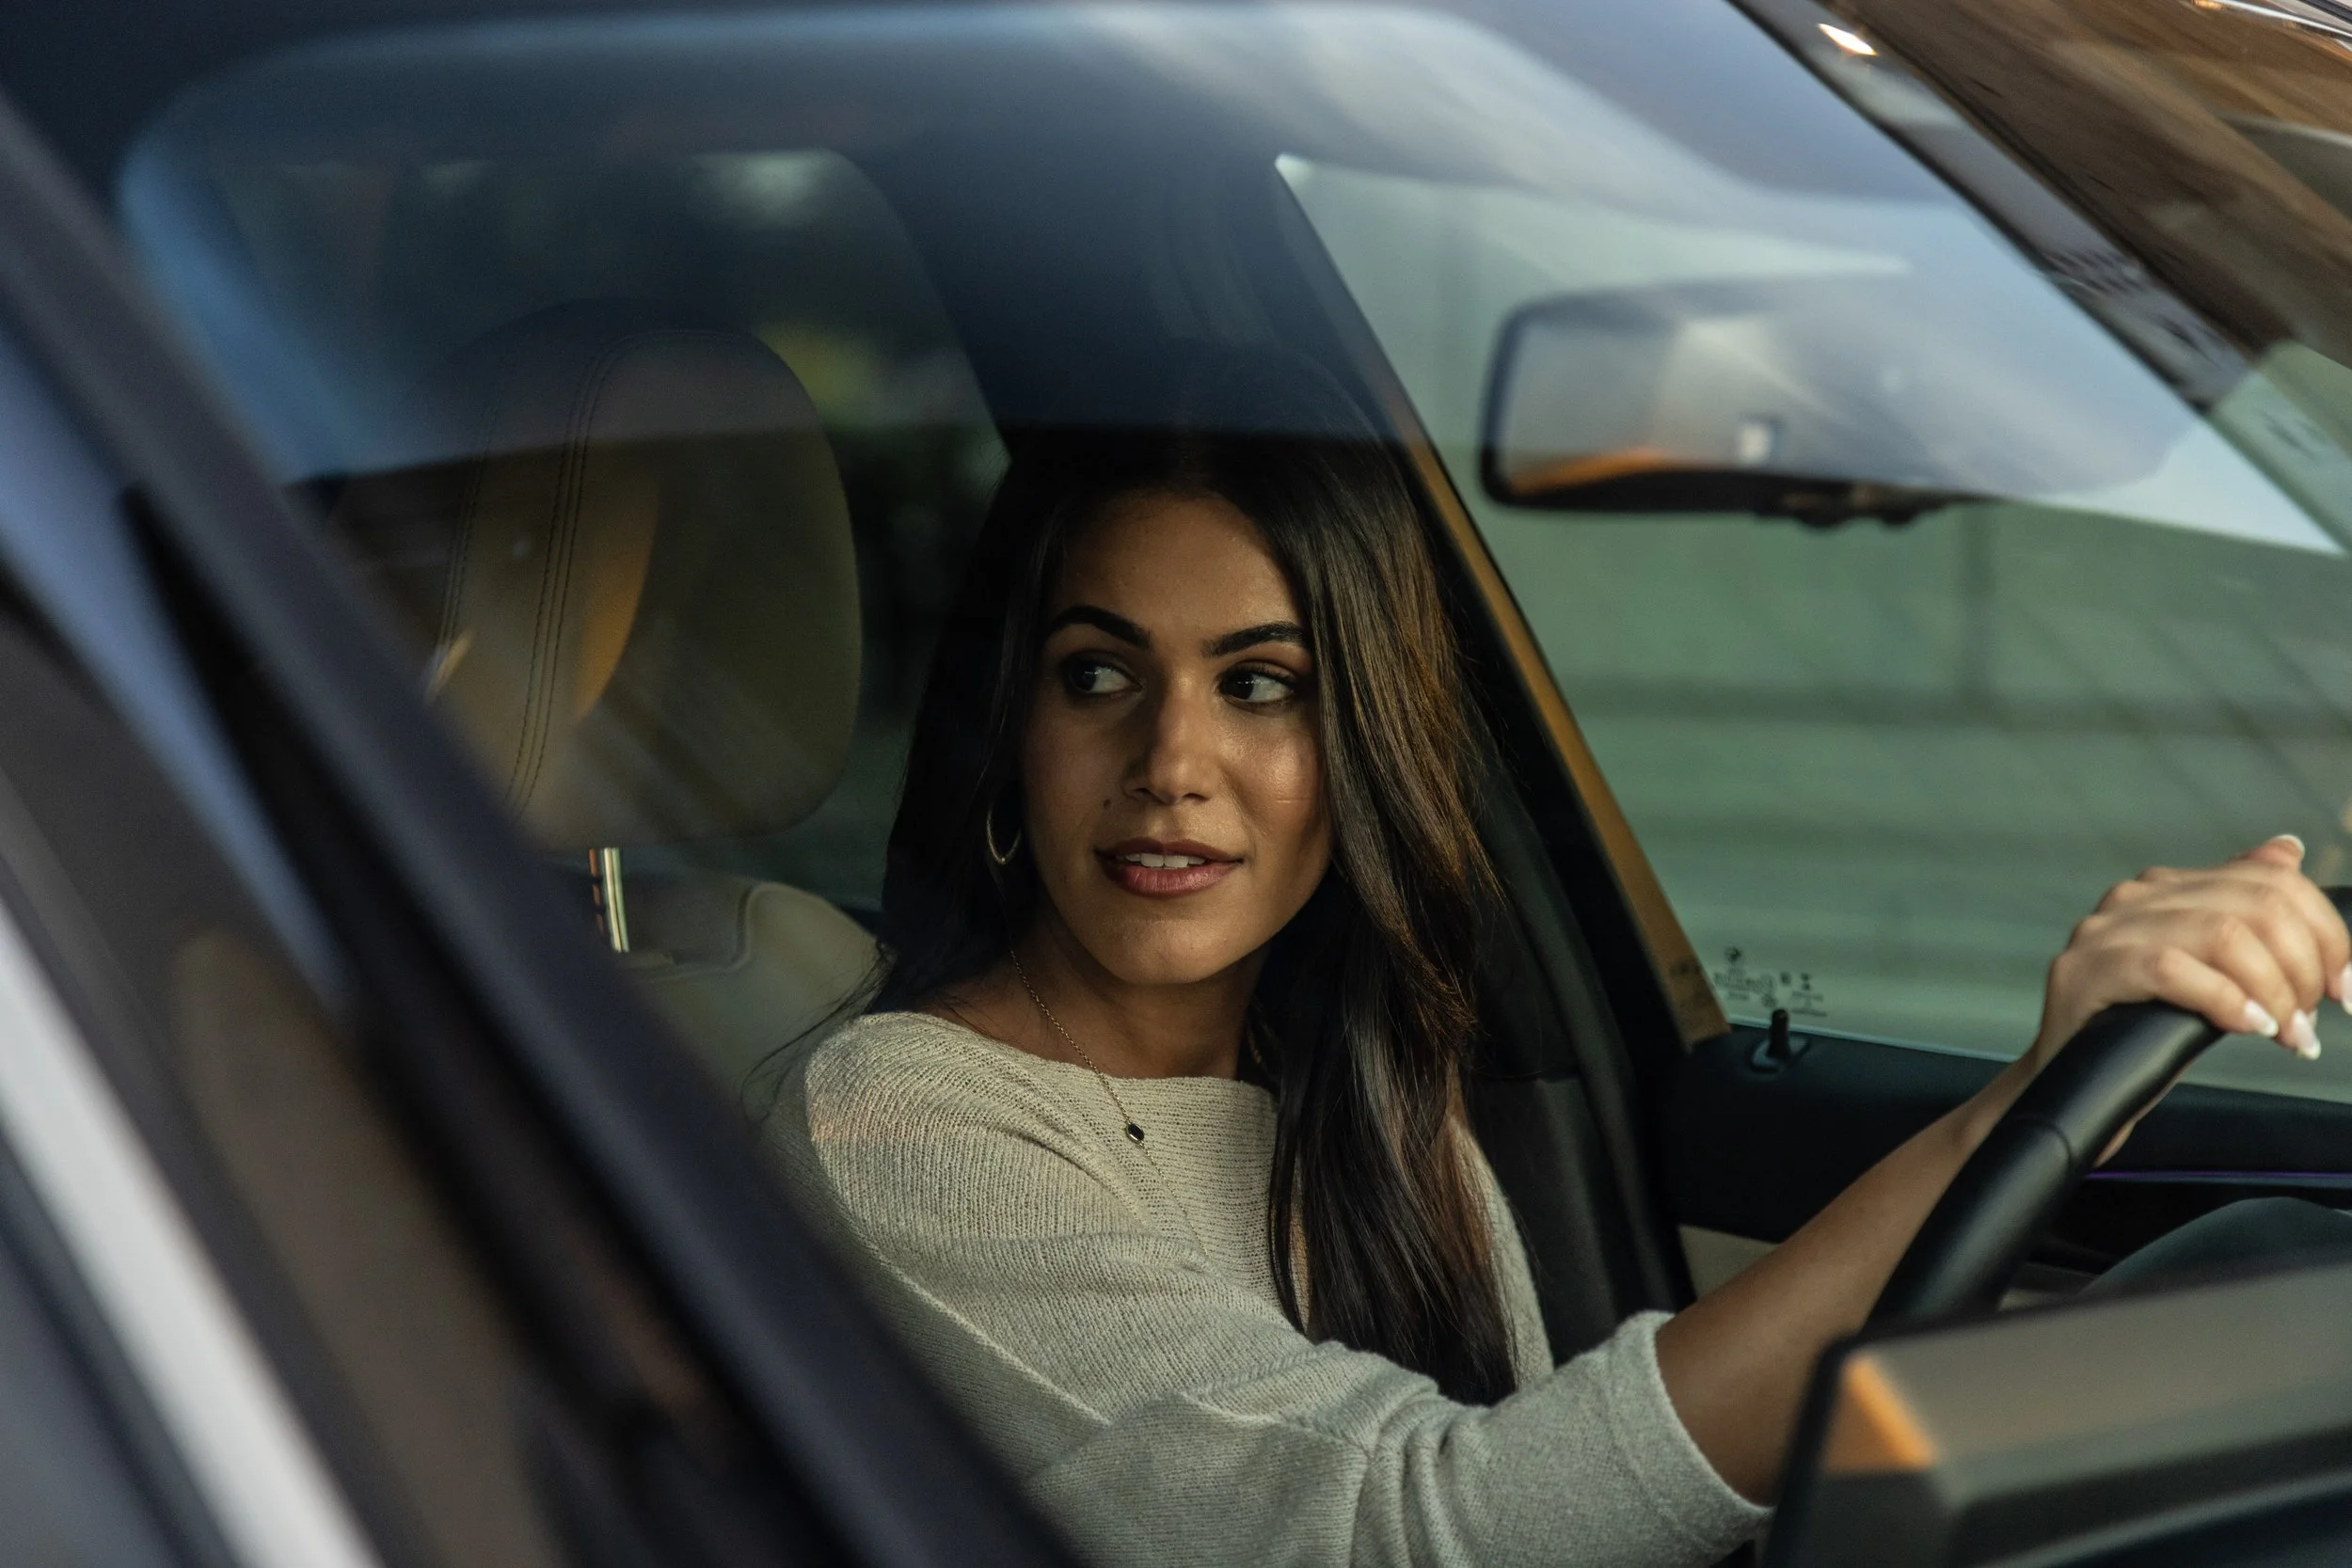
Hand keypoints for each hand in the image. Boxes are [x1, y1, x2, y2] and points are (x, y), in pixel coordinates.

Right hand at [2034, 835, 2349, 1075]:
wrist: (2071, 1088)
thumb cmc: (2142, 1033)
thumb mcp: (2211, 970)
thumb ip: (2245, 912)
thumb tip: (2288, 850)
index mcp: (2169, 888)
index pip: (2271, 880)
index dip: (2326, 934)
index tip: (2345, 989)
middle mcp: (2136, 896)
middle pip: (2256, 903)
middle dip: (2304, 967)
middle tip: (2309, 1021)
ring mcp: (2105, 930)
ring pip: (2222, 931)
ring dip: (2272, 990)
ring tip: (2284, 1033)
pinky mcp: (2085, 970)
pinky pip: (2171, 968)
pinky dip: (2224, 1000)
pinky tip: (2246, 1027)